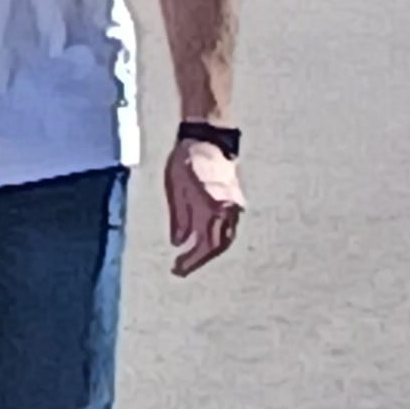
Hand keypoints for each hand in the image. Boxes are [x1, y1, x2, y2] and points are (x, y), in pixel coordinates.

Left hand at [164, 136, 245, 275]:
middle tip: (180, 268)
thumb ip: (180, 218)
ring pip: (224, 236)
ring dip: (208, 250)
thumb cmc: (188, 161)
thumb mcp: (176, 188)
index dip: (192, 261)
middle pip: (217, 244)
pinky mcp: (232, 200)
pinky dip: (215, 237)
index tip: (177, 270)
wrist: (208, 139)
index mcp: (213, 210)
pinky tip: (202, 239)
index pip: (205, 245)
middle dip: (199, 259)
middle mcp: (227, 211)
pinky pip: (226, 225)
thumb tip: (179, 243)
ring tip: (190, 258)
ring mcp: (233, 205)